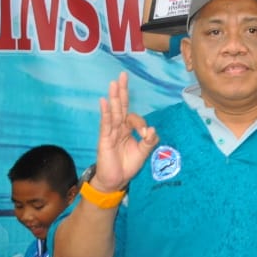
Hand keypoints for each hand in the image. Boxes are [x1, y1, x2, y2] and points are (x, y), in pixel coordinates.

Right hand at [91, 72, 158, 192]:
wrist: (116, 181)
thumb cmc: (128, 165)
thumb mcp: (144, 152)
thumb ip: (150, 140)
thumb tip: (152, 129)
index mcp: (128, 129)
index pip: (134, 118)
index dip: (141, 123)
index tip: (145, 134)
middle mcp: (118, 128)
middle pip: (121, 106)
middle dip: (122, 91)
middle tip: (122, 75)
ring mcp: (110, 132)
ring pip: (113, 112)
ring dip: (114, 98)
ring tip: (114, 83)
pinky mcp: (104, 139)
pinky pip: (105, 124)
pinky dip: (105, 112)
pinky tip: (104, 101)